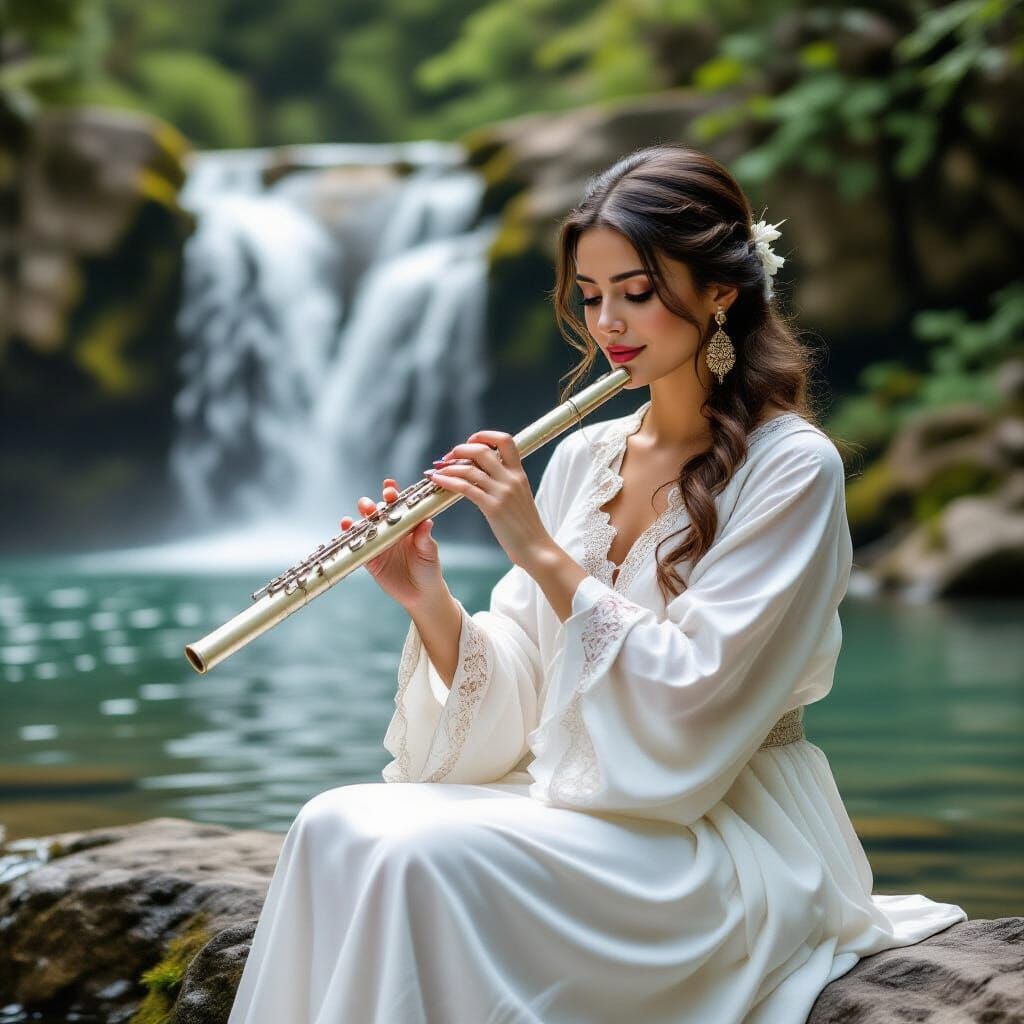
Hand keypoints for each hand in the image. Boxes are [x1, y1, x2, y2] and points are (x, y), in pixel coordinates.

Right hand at [340, 479, 446, 609]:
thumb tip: (427, 521)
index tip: (389, 487)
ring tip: (361, 513)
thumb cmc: (429, 569)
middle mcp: (391, 531)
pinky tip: (347, 526)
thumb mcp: (429, 552)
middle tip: (373, 506)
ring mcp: (379, 543)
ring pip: (365, 526)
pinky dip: (350, 535)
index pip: (398, 504)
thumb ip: (425, 538)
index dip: (392, 494)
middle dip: (373, 505)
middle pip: (377, 512)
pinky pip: (357, 545)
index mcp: (407, 524)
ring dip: (361, 517)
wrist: (421, 595)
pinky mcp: (370, 558)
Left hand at [425, 431, 552, 568]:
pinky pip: (466, 488)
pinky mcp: (493, 507)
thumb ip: (506, 482)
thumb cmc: (525, 526)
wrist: (535, 548)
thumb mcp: (520, 496)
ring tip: (437, 470)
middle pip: (482, 450)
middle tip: (448, 457)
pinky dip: (448, 481)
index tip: (470, 442)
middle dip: (460, 450)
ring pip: (470, 469)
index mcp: (519, 473)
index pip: (505, 440)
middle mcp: (512, 479)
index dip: (484, 436)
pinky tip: (438, 481)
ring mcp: (503, 492)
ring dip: (449, 467)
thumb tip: (485, 473)